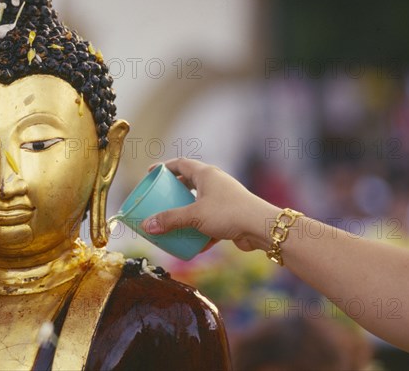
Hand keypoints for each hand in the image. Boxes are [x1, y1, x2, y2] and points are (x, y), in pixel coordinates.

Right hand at [140, 158, 280, 251]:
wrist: (261, 227)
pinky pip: (211, 220)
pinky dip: (201, 230)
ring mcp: (224, 199)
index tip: (152, 173)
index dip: (164, 167)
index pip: (181, 164)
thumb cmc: (228, 213)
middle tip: (160, 199)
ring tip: (173, 222)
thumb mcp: (194, 216)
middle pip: (190, 182)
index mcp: (206, 174)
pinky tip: (194, 245)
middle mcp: (216, 183)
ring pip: (200, 203)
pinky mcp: (231, 215)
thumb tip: (147, 226)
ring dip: (187, 213)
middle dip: (174, 192)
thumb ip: (170, 220)